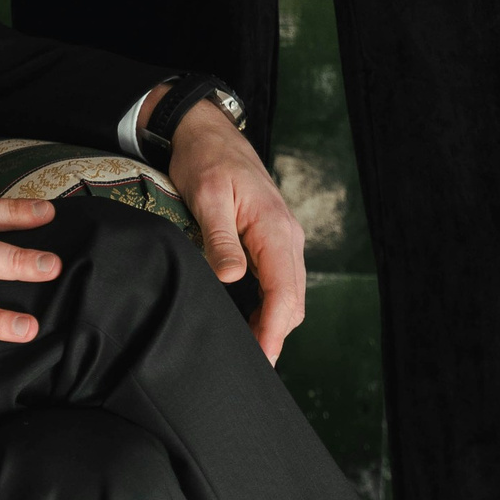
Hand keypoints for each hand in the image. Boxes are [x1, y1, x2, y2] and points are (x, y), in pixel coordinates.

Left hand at [167, 101, 305, 364]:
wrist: (208, 131)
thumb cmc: (206, 159)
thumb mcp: (208, 196)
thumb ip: (221, 240)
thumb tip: (231, 280)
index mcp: (276, 229)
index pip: (285, 294)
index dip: (274, 331)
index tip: (262, 360)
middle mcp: (288, 237)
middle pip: (293, 300)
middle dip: (277, 335)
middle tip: (253, 368)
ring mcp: (283, 238)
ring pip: (289, 292)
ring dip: (276, 322)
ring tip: (253, 352)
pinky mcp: (272, 238)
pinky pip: (280, 279)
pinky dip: (273, 305)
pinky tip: (254, 320)